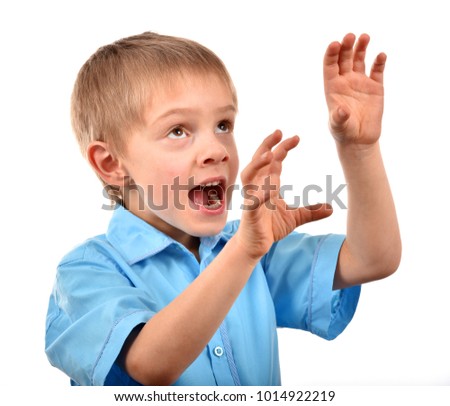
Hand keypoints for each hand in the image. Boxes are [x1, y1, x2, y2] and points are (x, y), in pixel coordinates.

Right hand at [236, 130, 332, 259]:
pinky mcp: (250, 212)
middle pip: (259, 160)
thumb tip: (331, 208)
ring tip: (269, 154)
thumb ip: (311, 211)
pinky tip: (270, 189)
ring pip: (248, 175)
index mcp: (268, 184)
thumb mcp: (296, 218)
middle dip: (267, 145)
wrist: (256, 245)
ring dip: (257, 164)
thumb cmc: (270, 227)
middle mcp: (258, 187)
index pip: (274, 160)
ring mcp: (252, 198)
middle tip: (280, 132)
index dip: (282, 147)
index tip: (296, 137)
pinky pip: (252, 200)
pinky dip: (259, 194)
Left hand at [323, 33, 385, 146]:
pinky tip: (381, 55)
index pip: (330, 66)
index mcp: (333, 87)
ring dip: (361, 48)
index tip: (334, 44)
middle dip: (346, 46)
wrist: (359, 141)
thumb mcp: (339, 126)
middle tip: (350, 36)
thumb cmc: (344, 133)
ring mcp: (360, 83)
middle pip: (344, 59)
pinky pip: (377, 71)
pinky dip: (379, 62)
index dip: (331, 54)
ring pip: (360, 60)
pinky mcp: (375, 88)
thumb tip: (341, 111)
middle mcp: (345, 82)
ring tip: (365, 36)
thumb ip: (339, 118)